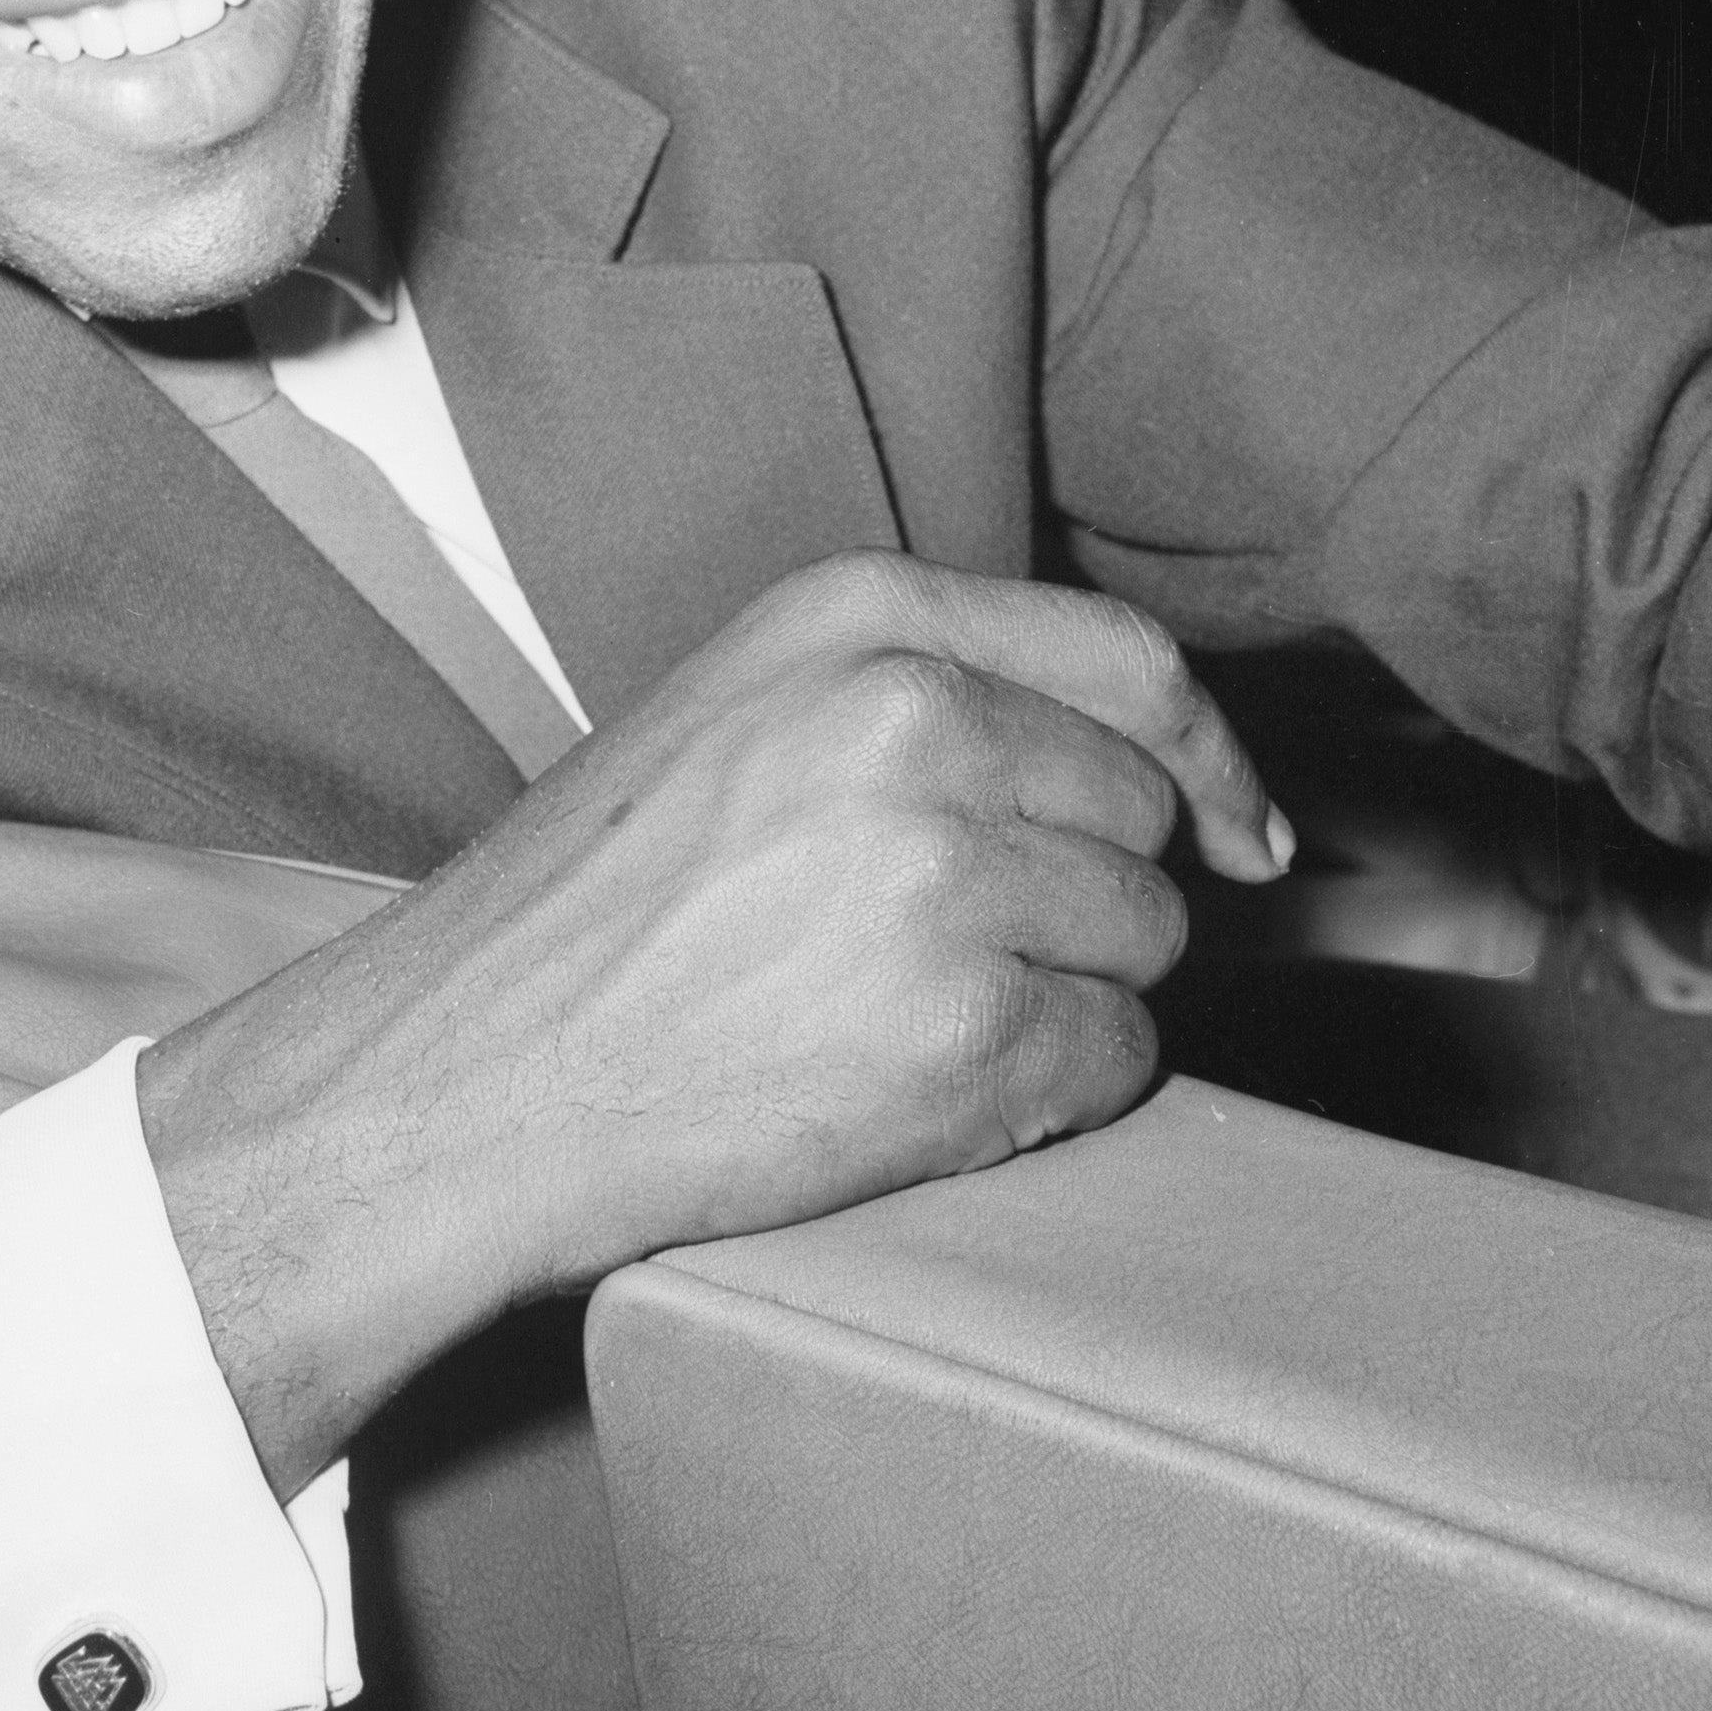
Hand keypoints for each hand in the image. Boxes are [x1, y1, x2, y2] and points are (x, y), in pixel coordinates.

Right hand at [137, 554, 1290, 1493]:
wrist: (466, 1071)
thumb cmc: (592, 908)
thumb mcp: (741, 711)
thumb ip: (917, 690)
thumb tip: (1146, 767)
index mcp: (857, 618)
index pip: (1130, 666)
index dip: (1210, 761)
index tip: (1246, 835)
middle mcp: (915, 719)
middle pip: (1143, 815)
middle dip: (1091, 896)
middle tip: (954, 953)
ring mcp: (946, 874)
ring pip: (1145, 944)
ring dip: (1067, 996)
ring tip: (901, 1014)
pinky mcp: (965, 1032)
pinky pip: (1116, 1063)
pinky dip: (1047, 1092)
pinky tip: (910, 1085)